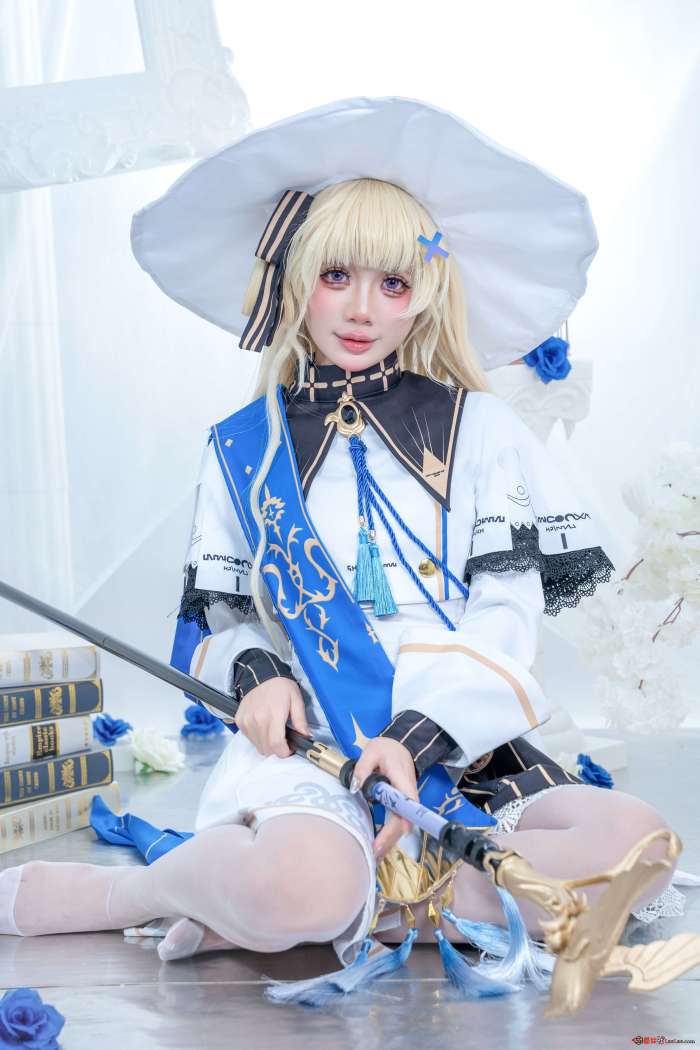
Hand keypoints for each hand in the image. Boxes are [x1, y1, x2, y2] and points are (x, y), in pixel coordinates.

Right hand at [234, 677, 310, 757]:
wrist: (261, 674)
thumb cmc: (281, 686)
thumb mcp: (296, 699)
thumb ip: (301, 720)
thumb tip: (306, 736)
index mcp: (273, 715)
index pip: (276, 744)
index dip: (285, 752)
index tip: (291, 749)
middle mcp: (257, 720)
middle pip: (267, 749)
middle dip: (278, 749)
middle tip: (285, 740)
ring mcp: (246, 721)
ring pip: (258, 746)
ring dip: (268, 744)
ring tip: (275, 732)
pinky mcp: (240, 721)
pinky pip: (250, 738)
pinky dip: (258, 738)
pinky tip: (264, 727)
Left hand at [352, 737, 419, 862]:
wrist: (401, 746)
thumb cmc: (387, 749)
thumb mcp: (373, 750)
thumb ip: (363, 767)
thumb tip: (356, 786)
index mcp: (402, 782)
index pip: (404, 808)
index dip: (395, 827)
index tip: (381, 841)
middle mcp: (408, 796)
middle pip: (402, 824)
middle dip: (387, 841)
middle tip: (371, 855)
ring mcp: (405, 803)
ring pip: (400, 828)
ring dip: (388, 843)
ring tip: (371, 858)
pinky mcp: (400, 807)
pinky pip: (396, 825)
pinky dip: (387, 838)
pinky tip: (376, 848)